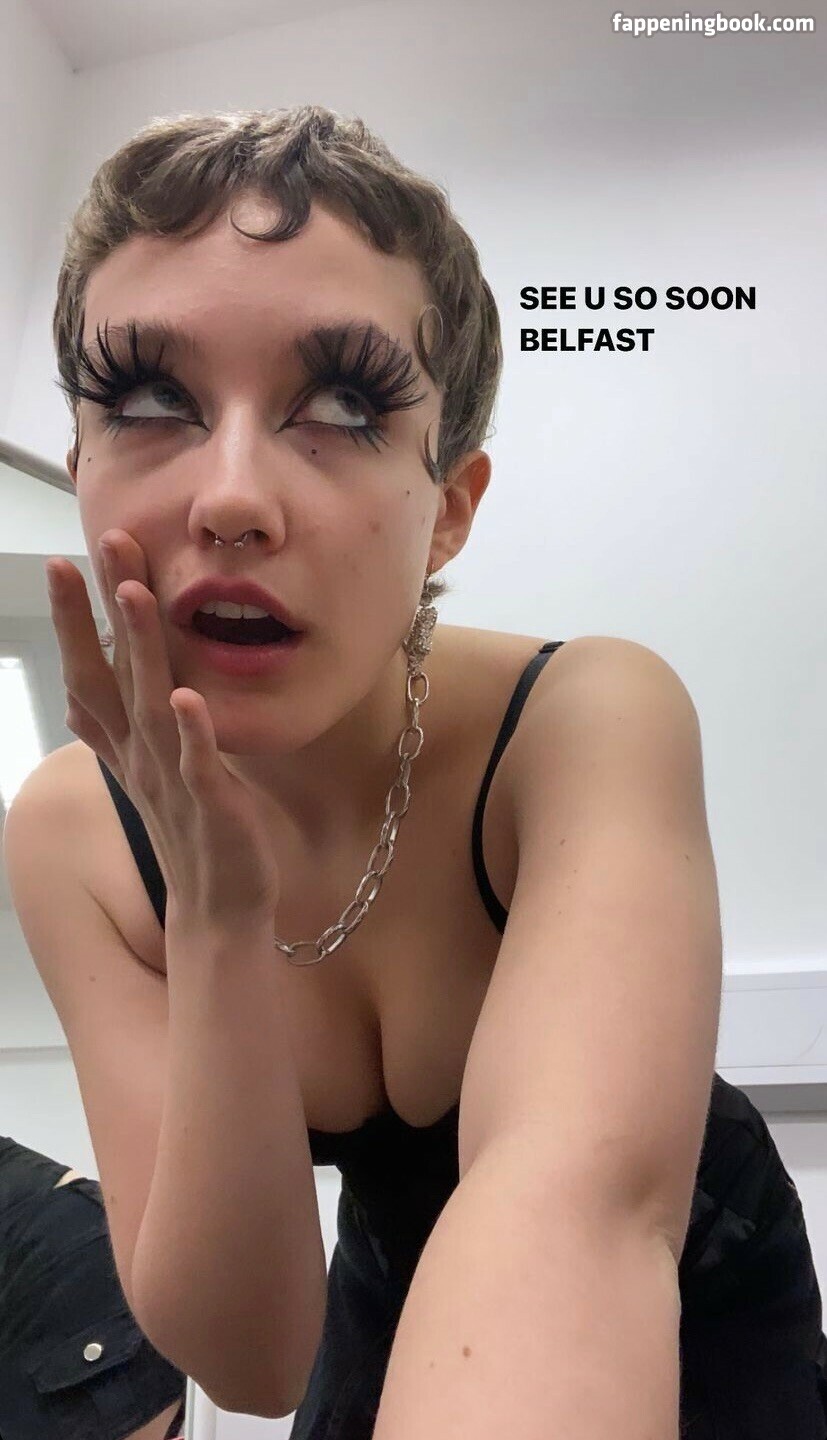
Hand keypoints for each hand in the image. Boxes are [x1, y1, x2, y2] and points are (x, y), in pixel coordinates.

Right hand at [46, 531, 282, 929]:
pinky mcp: (210, 805)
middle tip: (93, 548)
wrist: (217, 908)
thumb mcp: (143, 772)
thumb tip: (76, 695)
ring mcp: (171, 778)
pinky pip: (198, 764)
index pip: (91, 671)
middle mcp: (139, 754)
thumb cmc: (188, 832)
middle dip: (98, 612)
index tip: (63, 562)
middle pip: (110, 674)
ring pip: (150, 703)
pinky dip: (193, 732)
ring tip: (135, 590)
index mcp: (126, 744)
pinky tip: (188, 698)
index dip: (75, 620)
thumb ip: (113, 731)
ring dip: (143, 646)